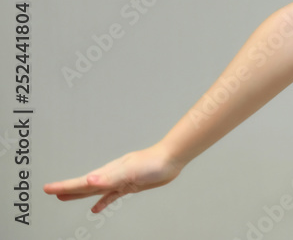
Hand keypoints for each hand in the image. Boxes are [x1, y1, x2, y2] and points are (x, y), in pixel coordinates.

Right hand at [42, 143, 183, 213]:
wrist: (170, 159)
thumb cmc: (152, 162)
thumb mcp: (128, 171)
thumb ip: (109, 177)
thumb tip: (89, 181)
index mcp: (107, 173)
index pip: (81, 182)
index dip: (64, 186)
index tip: (48, 189)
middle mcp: (110, 176)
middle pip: (84, 186)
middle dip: (67, 190)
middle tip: (51, 193)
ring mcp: (119, 180)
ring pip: (94, 191)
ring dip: (80, 195)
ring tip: (64, 199)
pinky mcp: (129, 185)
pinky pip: (111, 195)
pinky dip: (102, 202)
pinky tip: (96, 208)